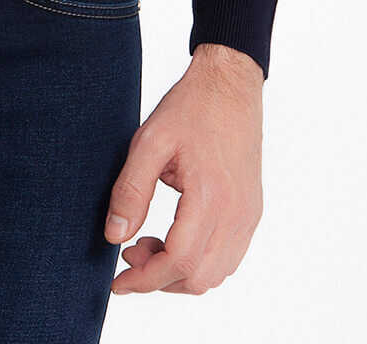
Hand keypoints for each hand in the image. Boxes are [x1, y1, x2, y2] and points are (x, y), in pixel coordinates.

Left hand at [105, 43, 264, 296]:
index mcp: (210, 196)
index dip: (145, 279)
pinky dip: (200, 262)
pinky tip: (175, 239)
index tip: (117, 281)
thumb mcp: (149, 141)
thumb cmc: (190, 108)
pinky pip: (228, 257)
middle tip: (129, 254)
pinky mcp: (252, 211)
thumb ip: (130, 191)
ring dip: (179, 273)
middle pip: (198, 277)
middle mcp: (236, 213)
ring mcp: (248, 215)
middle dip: (158, 278)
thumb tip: (114, 237)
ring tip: (148, 244)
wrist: (230, 85)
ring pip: (215, 274)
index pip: (179, 261)